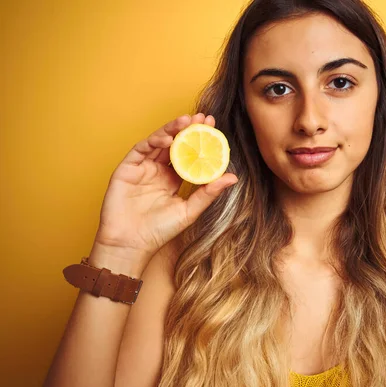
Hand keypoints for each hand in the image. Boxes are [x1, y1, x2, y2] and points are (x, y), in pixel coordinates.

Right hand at [91, 113, 237, 269]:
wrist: (131, 244)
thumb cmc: (159, 231)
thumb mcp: (189, 211)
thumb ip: (208, 193)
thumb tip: (233, 177)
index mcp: (173, 179)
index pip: (189, 154)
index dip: (200, 140)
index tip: (213, 127)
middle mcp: (158, 170)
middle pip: (175, 143)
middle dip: (189, 129)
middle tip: (203, 118)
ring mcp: (142, 168)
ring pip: (158, 142)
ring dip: (172, 129)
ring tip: (187, 120)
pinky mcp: (127, 169)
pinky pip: (141, 149)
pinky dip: (153, 141)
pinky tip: (168, 137)